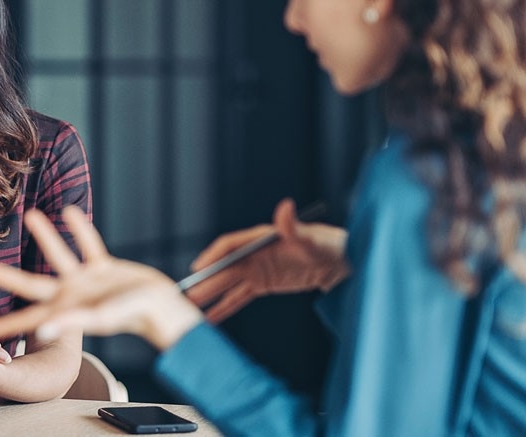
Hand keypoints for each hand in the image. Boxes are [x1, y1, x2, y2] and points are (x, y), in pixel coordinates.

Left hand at [0, 206, 203, 349]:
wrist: (162, 307)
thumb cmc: (134, 317)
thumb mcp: (101, 318)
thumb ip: (72, 322)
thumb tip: (42, 329)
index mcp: (67, 311)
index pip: (30, 316)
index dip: (10, 323)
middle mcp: (72, 295)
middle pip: (32, 283)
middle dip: (7, 277)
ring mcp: (88, 281)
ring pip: (60, 254)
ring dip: (45, 236)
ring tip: (30, 214)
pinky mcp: (105, 268)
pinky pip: (89, 245)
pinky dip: (80, 229)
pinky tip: (69, 211)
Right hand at [186, 198, 349, 322]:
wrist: (338, 263)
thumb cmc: (326, 245)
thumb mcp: (311, 239)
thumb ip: (294, 227)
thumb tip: (285, 207)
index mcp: (260, 239)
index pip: (230, 246)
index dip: (213, 256)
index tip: (199, 269)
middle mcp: (253, 253)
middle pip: (224, 268)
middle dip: (205, 281)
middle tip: (187, 296)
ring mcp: (256, 270)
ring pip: (227, 284)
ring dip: (210, 295)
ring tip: (192, 309)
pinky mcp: (262, 285)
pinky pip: (238, 297)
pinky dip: (225, 307)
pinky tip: (211, 318)